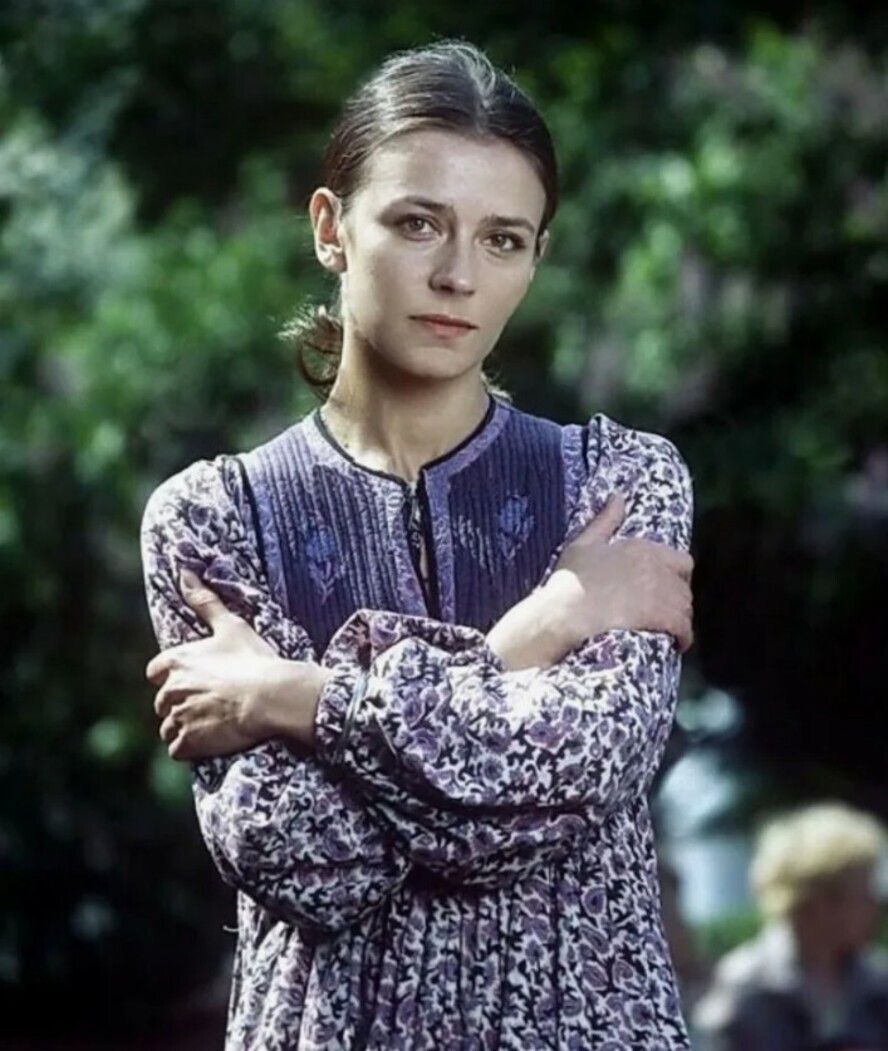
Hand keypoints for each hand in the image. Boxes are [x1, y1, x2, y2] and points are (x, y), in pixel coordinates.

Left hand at [145, 569, 319, 759]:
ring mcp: (177, 718)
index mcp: (174, 662)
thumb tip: (184, 571)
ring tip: (213, 721)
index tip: (199, 679)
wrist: (272, 696)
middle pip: (163, 703)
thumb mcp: (231, 625)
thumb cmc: (254, 659)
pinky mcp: (187, 743)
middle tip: (212, 702)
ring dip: (185, 726)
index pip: (156, 673)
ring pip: (168, 728)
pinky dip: (191, 747)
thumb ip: (204, 601)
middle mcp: (169, 691)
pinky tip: (212, 738)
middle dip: (182, 703)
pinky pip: (178, 750)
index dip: (174, 677)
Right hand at [545, 492, 694, 651]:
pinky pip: (684, 627)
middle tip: (663, 615)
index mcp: (642, 548)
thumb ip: (605, 520)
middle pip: (684, 587)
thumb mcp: (583, 544)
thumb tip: (618, 496)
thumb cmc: (569, 581)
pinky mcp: (661, 616)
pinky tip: (675, 644)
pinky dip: (682, 637)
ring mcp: (660, 591)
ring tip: (667, 631)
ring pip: (685, 607)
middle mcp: (656, 567)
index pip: (681, 562)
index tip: (664, 589)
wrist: (564, 612)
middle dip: (676, 601)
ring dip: (679, 620)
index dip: (676, 578)